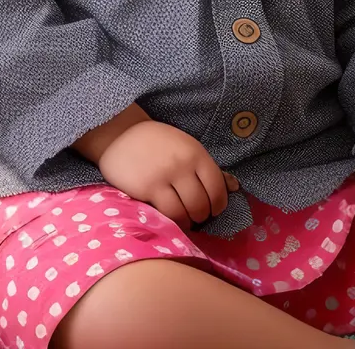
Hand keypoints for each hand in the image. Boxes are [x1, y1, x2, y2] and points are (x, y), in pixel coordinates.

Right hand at [96, 119, 239, 228]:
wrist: (119, 134)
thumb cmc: (156, 142)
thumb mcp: (185, 147)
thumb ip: (206, 168)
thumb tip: (235, 187)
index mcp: (195, 152)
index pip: (218, 188)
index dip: (219, 205)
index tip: (212, 209)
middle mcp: (182, 164)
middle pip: (202, 204)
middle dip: (202, 215)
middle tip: (196, 215)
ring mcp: (163, 176)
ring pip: (186, 213)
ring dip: (187, 221)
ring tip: (182, 217)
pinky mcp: (146, 188)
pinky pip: (167, 214)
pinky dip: (171, 220)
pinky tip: (168, 215)